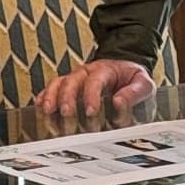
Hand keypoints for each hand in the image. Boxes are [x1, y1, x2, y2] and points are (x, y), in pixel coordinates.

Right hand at [36, 59, 156, 117]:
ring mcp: (75, 80)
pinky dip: (44, 97)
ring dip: (51, 98)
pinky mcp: (68, 89)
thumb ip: (135, 92)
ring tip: (48, 112)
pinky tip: (40, 108)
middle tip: (67, 115)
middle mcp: (86, 73)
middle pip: (71, 81)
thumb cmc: (134, 80)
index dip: (91, 96)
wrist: (126, 73)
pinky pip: (52, 90)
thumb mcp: (144, 83)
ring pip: (58, 84)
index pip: (95, 80)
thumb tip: (119, 102)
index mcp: (106, 70)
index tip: (90, 112)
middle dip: (67, 98)